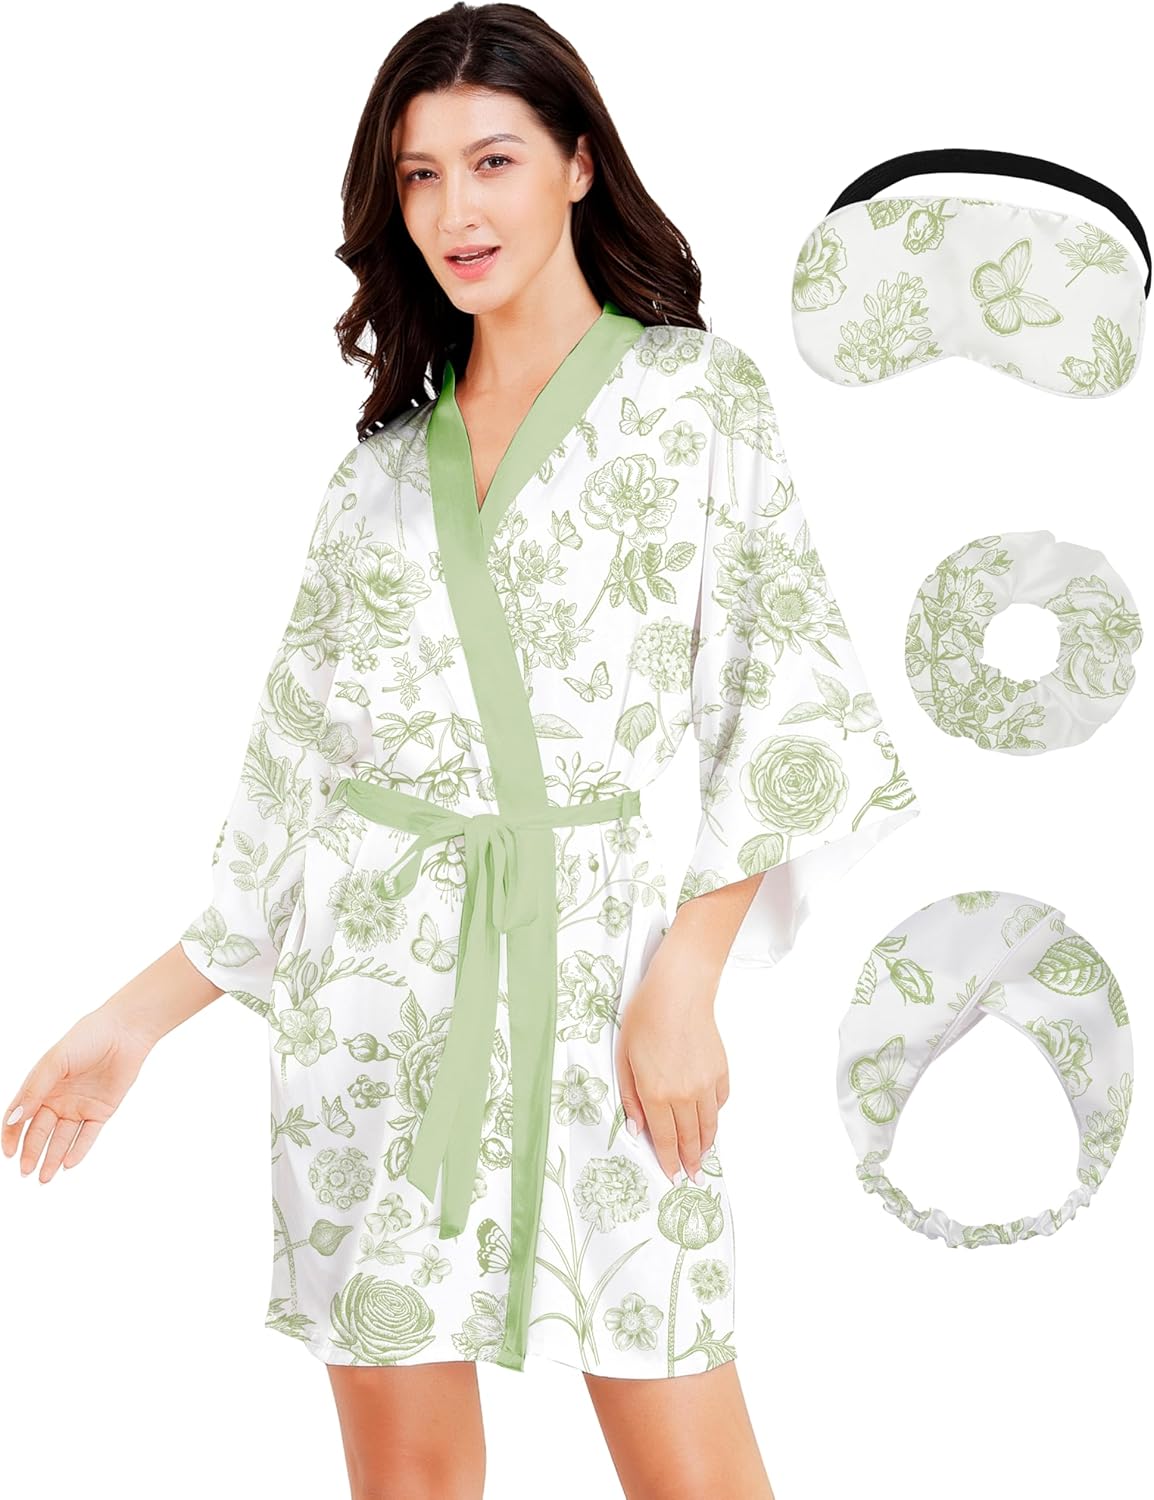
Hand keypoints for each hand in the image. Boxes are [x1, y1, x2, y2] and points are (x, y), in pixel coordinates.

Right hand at [3, 1008, 154, 1181]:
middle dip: (31, 1152)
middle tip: (24, 1172)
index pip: (21, 1116)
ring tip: (44, 1178)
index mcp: (42, 1086)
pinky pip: (88, 1135)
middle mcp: (59, 1099)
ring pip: (62, 1138)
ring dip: (53, 1157)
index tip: (8, 1152)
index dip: (12, 1135)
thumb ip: (35, 1090)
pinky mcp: (101, 1111)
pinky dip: (78, 1150)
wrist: (125, 1032)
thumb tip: (15, 1119)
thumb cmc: (87, 1038)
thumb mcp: (55, 1062)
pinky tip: (68, 1163)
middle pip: (40, 1132)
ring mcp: (79, 1106)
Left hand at [615, 964, 729, 1185]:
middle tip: (692, 1177)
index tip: (672, 1175)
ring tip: (702, 1159)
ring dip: (705, 1145)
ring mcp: (705, 1084)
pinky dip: (714, 1116)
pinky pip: (719, 1103)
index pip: (664, 1139)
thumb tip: (637, 1127)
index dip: (668, 1160)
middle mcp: (684, 1094)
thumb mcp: (624, 1057)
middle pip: (688, 1138)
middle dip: (690, 1161)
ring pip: (708, 1126)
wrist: (679, 991)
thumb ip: (630, 1097)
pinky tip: (708, 1121)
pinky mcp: (720, 1072)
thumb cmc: (645, 1018)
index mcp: (656, 1093)